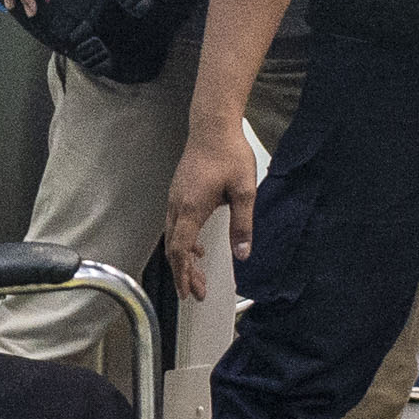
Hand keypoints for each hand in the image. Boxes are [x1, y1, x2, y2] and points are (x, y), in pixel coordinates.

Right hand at [163, 118, 261, 301]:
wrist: (213, 126)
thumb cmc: (229, 154)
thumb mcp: (244, 191)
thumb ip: (243, 225)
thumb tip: (243, 254)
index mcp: (191, 208)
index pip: (181, 250)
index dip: (184, 273)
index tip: (189, 292)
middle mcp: (177, 205)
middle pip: (174, 248)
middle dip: (183, 273)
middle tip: (196, 293)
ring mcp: (175, 198)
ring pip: (173, 237)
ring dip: (184, 259)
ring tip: (196, 276)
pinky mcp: (179, 192)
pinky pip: (176, 225)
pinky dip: (184, 242)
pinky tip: (198, 247)